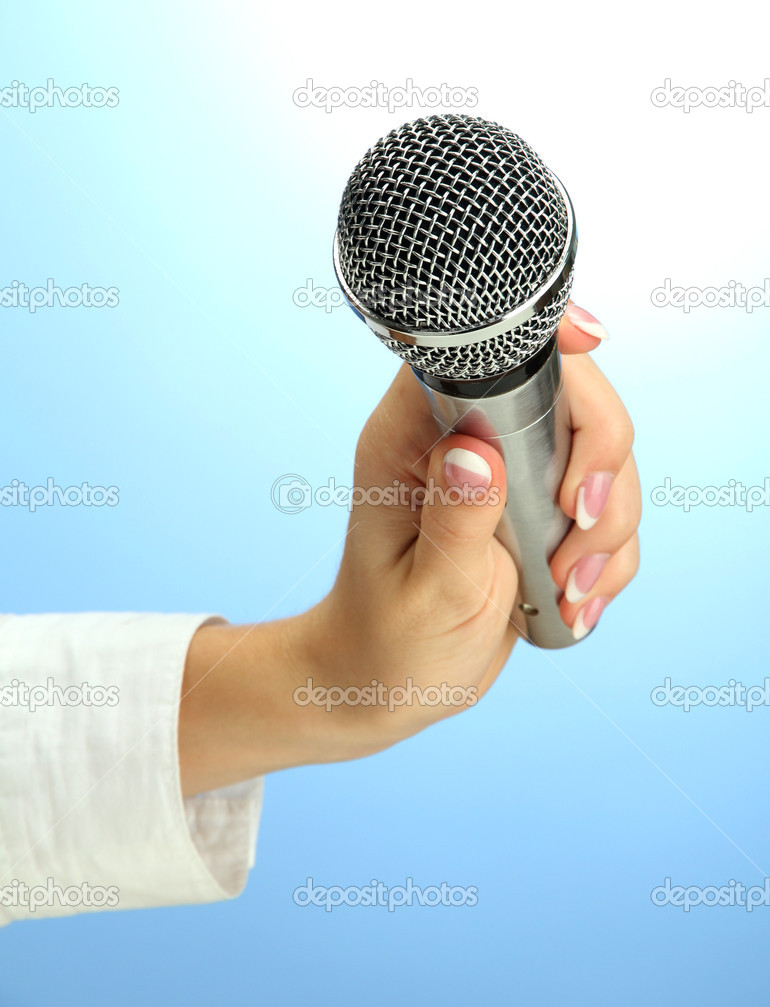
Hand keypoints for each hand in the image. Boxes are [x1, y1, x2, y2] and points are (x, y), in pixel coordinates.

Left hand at [179, 303, 639, 793]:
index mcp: (412, 438)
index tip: (593, 347)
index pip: (482, 354)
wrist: (386, 683)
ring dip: (607, 530)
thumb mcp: (424, 591)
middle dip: (598, 469)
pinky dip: (605, 561)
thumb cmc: (386, 640)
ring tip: (566, 591)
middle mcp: (464, 442)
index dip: (546, 340)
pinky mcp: (536, 511)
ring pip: (601, 460)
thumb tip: (478, 451)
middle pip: (570, 399)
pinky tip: (569, 604)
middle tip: (579, 533)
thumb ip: (455, 521)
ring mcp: (507, 475)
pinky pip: (604, 511)